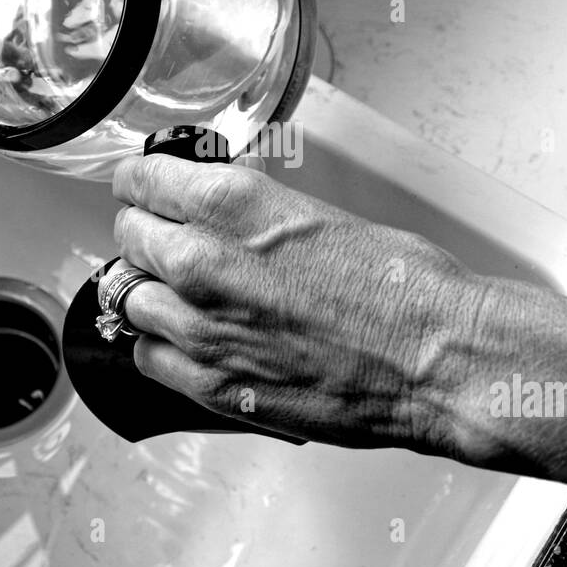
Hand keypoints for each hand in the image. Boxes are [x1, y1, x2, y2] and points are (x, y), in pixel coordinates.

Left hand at [101, 154, 566, 498]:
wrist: (439, 359)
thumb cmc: (404, 287)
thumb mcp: (322, 217)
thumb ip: (256, 219)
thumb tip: (227, 220)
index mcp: (234, 205)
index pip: (142, 182)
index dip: (141, 186)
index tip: (142, 190)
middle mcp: (204, 262)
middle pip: (128, 239)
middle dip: (145, 237)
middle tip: (165, 242)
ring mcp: (201, 329)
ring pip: (131, 300)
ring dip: (152, 294)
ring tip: (182, 297)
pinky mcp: (214, 385)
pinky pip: (149, 358)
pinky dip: (163, 347)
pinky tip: (192, 343)